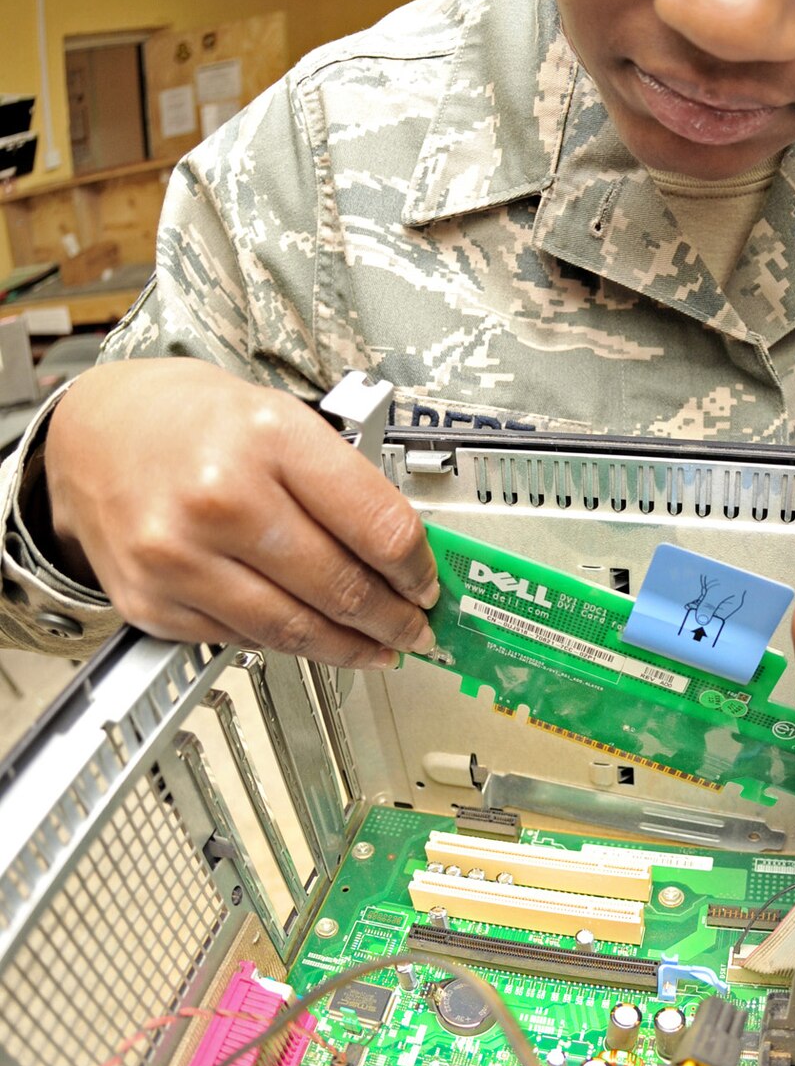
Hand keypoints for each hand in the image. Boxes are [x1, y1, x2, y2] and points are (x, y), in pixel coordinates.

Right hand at [43, 359, 440, 667]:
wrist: (92, 433)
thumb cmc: (190, 421)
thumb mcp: (279, 417)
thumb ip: (342, 481)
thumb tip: (404, 551)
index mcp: (267, 439)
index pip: (377, 526)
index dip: (418, 568)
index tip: (430, 584)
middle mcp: (221, 498)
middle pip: (341, 587)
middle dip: (394, 619)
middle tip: (415, 629)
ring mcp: (179, 557)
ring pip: (294, 630)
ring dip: (350, 648)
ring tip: (377, 648)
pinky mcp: (152, 603)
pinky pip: (242, 640)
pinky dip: (285, 643)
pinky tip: (309, 637)